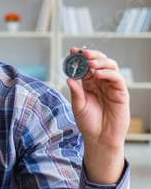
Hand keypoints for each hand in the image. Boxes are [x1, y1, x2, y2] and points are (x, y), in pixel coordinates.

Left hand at [66, 47, 129, 183]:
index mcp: (88, 84)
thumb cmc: (88, 123)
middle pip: (99, 63)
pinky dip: (108, 73)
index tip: (72, 50)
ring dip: (100, 62)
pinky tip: (98, 74)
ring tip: (90, 63)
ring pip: (109, 67)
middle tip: (83, 52)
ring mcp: (111, 86)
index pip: (85, 66)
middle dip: (91, 55)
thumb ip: (75, 92)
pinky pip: (116, 78)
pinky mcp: (120, 92)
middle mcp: (100, 83)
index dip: (79, 58)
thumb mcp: (77, 106)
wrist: (99, 138)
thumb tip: (68, 78)